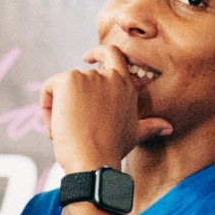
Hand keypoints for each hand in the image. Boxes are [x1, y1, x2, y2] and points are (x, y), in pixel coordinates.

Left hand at [40, 41, 156, 173]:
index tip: (86, 58)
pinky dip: (46, 108)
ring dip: (58, 109)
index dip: (99, 52)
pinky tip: (55, 129)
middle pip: (79, 77)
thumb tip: (169, 128)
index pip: (114, 55)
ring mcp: (89, 76)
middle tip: (68, 120)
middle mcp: (110, 77)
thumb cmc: (112, 151)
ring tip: (67, 134)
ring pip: (62, 87)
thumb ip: (150, 127)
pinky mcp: (69, 80)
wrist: (94, 161)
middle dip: (70, 98)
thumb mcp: (135, 135)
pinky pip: (48, 89)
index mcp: (125, 86)